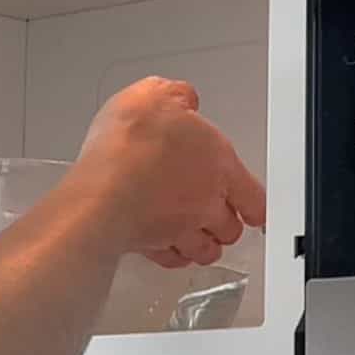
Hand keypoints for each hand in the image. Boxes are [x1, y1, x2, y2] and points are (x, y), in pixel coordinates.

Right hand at [76, 77, 265, 268]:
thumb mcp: (153, 95)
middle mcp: (204, 203)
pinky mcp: (152, 248)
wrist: (100, 191)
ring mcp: (179, 230)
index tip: (252, 207)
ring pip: (206, 250)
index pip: (254, 198)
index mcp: (218, 165)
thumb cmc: (130, 147)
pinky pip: (173, 259)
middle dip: (227, 224)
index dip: (254, 204)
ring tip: (198, 236)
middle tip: (220, 216)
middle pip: (231, 228)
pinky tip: (167, 247)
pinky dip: (174, 256)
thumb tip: (184, 97)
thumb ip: (177, 96)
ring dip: (204, 244)